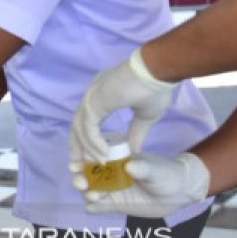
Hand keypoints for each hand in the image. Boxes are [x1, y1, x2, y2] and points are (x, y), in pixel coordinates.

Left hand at [70, 48, 176, 164]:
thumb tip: (133, 151)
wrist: (158, 71)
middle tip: (81, 166)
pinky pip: (88, 127)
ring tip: (99, 162)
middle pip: (77, 125)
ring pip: (80, 127)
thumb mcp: (146, 117)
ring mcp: (92, 97)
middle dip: (78, 147)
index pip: (86, 120)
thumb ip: (136, 133)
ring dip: (87, 147)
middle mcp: (93, 95)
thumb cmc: (154, 89)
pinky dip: (93, 142)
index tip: (89, 157)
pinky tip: (104, 153)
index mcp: (102, 96)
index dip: (85, 139)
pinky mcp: (95, 101)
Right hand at [73, 152, 210, 217]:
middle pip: (87, 174)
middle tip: (81, 183)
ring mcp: (112, 189)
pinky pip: (101, 206)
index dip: (81, 159)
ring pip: (91, 190)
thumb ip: (143, 168)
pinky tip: (90, 209)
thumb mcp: (156, 171)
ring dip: (86, 192)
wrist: (179, 193)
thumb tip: (130, 166)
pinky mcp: (116, 204)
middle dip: (80, 178)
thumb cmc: (167, 174)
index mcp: (116, 158)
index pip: (93, 156)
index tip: (75, 164)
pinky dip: (93, 207)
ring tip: (92, 196)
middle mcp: (110, 173)